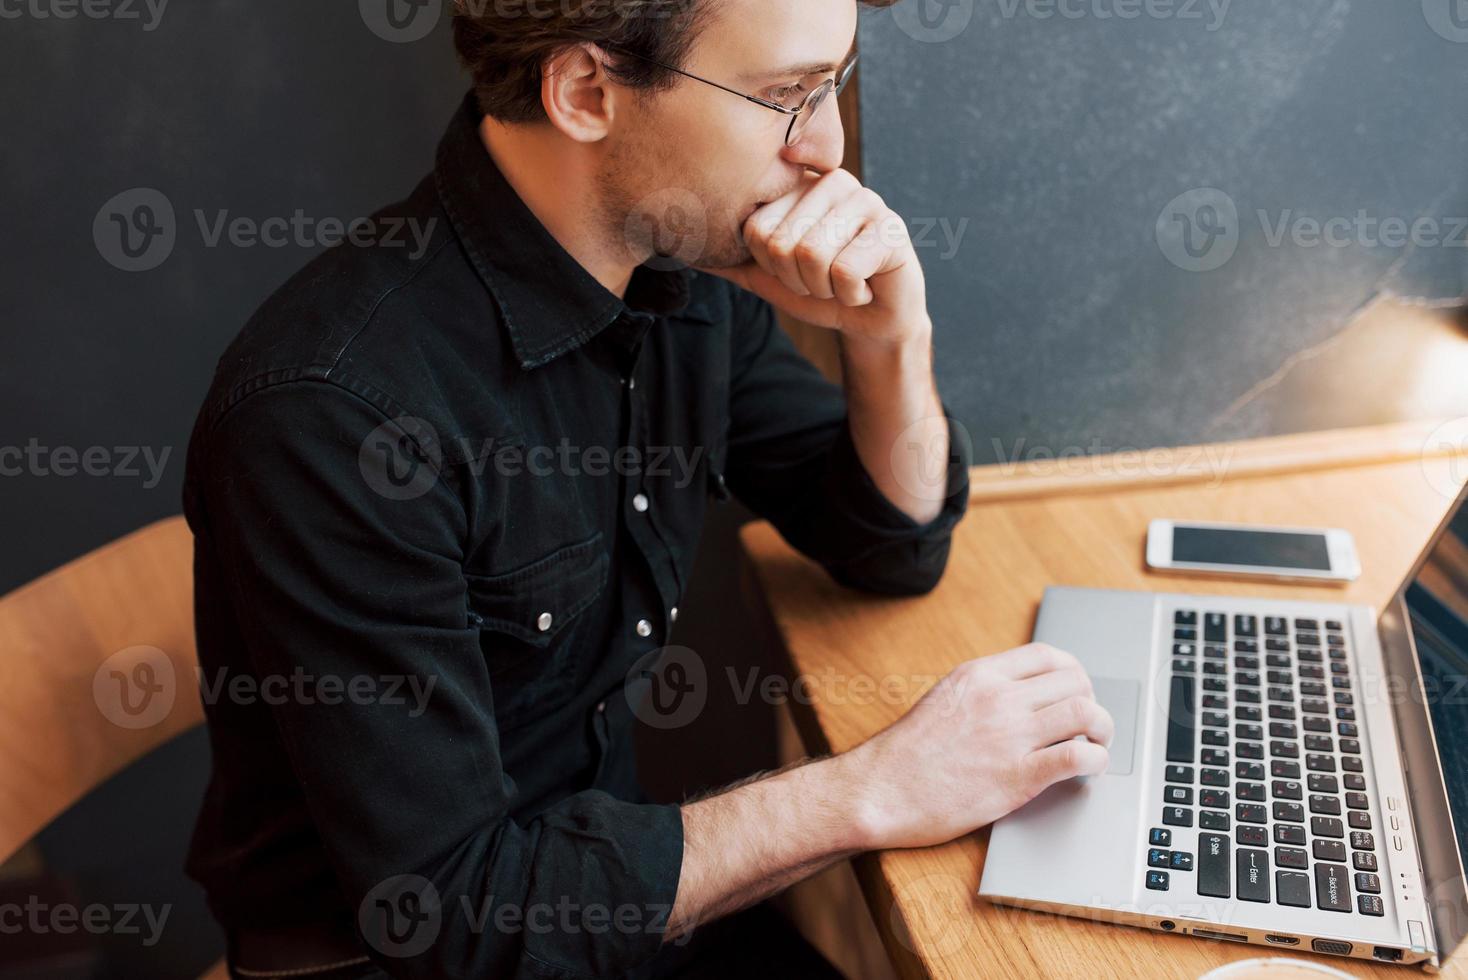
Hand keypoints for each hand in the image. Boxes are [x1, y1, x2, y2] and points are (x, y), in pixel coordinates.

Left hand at [697, 169, 928, 345]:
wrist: (871, 318)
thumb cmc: (820, 289)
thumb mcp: (765, 275)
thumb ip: (728, 258)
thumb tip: (678, 247)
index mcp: (797, 185)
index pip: (755, 230)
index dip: (772, 266)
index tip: (797, 267)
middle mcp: (830, 182)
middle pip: (781, 244)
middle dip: (799, 281)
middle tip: (823, 277)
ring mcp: (864, 200)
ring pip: (812, 256)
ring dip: (825, 288)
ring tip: (842, 280)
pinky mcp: (890, 227)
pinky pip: (845, 271)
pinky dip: (851, 294)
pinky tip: (864, 286)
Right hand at [842, 643, 1113, 850]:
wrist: (881, 790)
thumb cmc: (907, 754)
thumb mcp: (944, 699)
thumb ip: (983, 692)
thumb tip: (1020, 695)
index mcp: (979, 675)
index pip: (1048, 655)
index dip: (1073, 673)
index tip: (1075, 691)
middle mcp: (999, 699)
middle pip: (1075, 681)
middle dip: (1091, 701)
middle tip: (1088, 724)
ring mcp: (1009, 736)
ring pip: (1086, 712)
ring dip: (1103, 729)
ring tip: (1097, 745)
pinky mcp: (1017, 777)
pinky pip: (1078, 757)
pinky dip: (1096, 761)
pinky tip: (1089, 769)